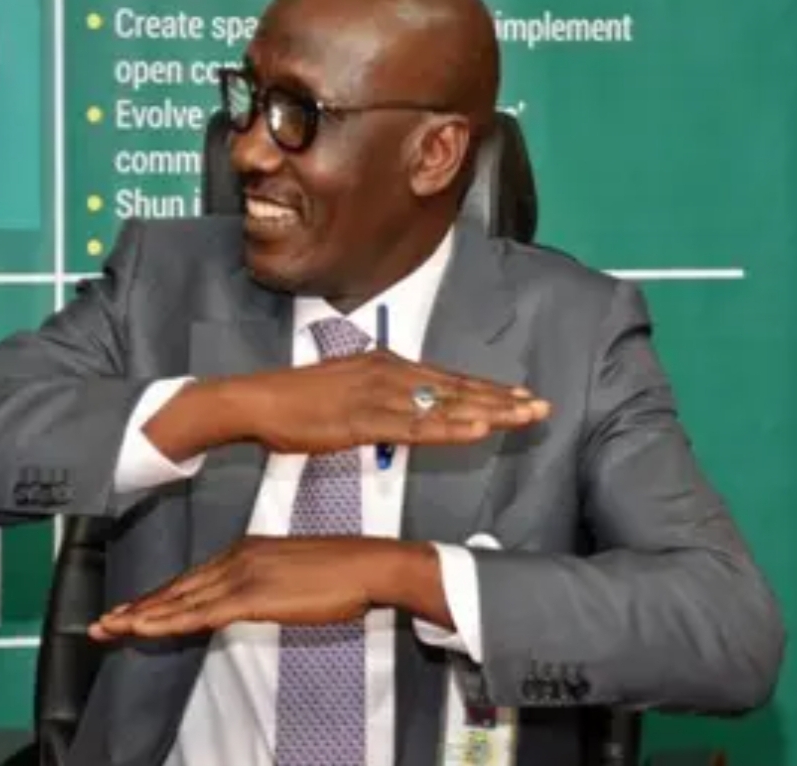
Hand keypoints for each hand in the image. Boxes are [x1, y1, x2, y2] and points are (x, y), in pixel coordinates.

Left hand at [88, 536, 430, 640]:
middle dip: (138, 606)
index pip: (193, 578)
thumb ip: (266, 581)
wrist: (367, 564)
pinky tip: (142, 629)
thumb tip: (254, 599)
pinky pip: (198, 613)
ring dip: (140, 616)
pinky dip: (165, 622)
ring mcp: (241, 575)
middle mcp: (236, 557)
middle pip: (178, 588)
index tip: (134, 608)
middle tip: (104, 621)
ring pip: (179, 601)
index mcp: (246, 549)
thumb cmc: (342, 571)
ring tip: (109, 628)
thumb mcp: (294, 570)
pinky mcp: (250, 595)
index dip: (160, 596)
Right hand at [235, 350, 550, 454]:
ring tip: (526, 417)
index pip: (447, 379)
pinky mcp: (366, 418)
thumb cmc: (296, 401)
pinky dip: (453, 428)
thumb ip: (380, 401)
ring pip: (445, 405)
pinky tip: (479, 431)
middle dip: (501, 398)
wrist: (256, 400)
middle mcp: (390, 373)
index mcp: (386, 366)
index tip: (518, 396)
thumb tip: (404, 412)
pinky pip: (418, 426)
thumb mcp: (347, 393)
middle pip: (456, 388)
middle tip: (540, 406)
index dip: (485, 390)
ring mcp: (380, 393)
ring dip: (490, 411)